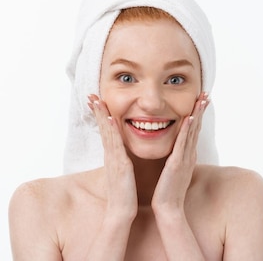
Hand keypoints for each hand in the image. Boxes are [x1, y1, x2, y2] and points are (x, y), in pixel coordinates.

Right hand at [88, 94, 137, 219]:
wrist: (122, 212)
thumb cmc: (124, 193)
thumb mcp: (123, 172)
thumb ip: (122, 161)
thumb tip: (122, 154)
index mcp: (113, 156)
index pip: (106, 132)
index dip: (101, 117)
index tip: (97, 102)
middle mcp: (111, 155)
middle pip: (103, 129)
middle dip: (97, 111)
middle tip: (92, 95)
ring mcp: (114, 159)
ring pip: (107, 133)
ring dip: (102, 116)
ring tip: (98, 101)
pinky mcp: (120, 165)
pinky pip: (115, 144)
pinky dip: (112, 131)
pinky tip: (111, 119)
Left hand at [151, 92, 208, 213]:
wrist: (168, 207)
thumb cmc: (168, 191)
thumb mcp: (174, 171)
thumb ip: (176, 159)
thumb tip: (176, 153)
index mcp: (187, 155)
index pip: (194, 131)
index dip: (198, 115)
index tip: (201, 101)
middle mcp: (189, 154)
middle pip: (197, 128)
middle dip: (201, 110)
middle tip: (206, 94)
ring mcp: (185, 158)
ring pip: (193, 132)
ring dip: (197, 114)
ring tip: (201, 99)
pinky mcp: (177, 163)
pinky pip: (183, 143)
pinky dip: (187, 129)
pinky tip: (190, 117)